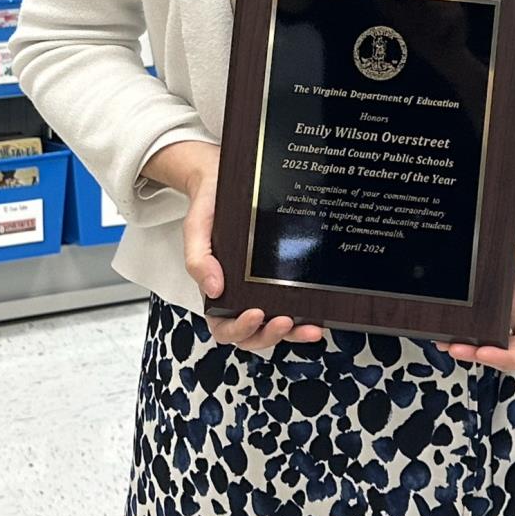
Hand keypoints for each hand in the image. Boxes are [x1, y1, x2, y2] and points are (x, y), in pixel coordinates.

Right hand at [145, 140, 324, 352]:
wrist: (222, 180)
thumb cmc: (208, 206)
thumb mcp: (196, 229)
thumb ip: (198, 259)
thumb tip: (213, 289)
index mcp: (216, 289)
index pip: (223, 326)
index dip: (240, 329)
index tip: (255, 313)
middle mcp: (239, 294)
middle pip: (252, 334)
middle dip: (269, 335)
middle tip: (285, 321)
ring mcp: (260, 288)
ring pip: (275, 326)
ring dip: (292, 333)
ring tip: (310, 328)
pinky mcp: (280, 278)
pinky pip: (291, 304)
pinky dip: (304, 316)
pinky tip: (319, 314)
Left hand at [440, 197, 514, 373]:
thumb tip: (510, 258)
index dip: (507, 358)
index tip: (484, 351)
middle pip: (509, 352)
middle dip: (481, 352)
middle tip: (454, 346)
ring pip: (499, 336)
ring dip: (475, 338)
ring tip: (448, 336)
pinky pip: (496, 312)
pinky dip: (480, 314)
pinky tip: (463, 313)